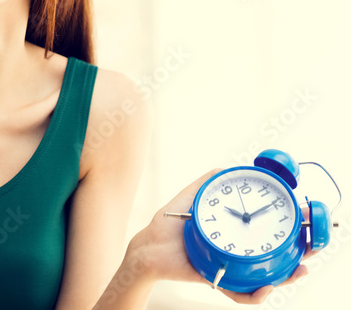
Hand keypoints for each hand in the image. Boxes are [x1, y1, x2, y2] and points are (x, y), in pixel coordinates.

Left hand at [128, 169, 308, 304]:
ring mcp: (228, 267)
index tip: (303, 219)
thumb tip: (229, 166)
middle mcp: (234, 250)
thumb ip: (208, 181)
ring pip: (264, 278)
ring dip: (285, 276)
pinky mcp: (218, 281)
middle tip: (311, 248)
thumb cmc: (170, 221)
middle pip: (272, 256)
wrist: (149, 245)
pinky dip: (255, 294)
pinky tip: (266, 285)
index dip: (288, 230)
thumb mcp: (191, 196)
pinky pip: (241, 294)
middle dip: (297, 255)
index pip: (265, 231)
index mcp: (233, 231)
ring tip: (299, 269)